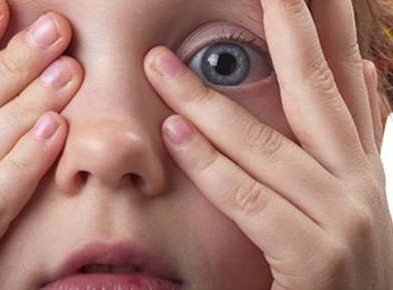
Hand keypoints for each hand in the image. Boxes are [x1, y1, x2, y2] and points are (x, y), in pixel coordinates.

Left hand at [144, 0, 391, 288]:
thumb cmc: (340, 266)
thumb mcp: (352, 196)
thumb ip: (354, 137)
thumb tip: (362, 73)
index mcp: (361, 165)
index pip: (342, 80)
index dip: (324, 27)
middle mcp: (357, 184)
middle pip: (315, 92)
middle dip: (287, 32)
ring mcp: (341, 220)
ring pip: (264, 145)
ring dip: (206, 102)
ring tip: (161, 66)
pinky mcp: (313, 259)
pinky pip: (248, 199)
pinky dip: (209, 164)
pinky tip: (174, 132)